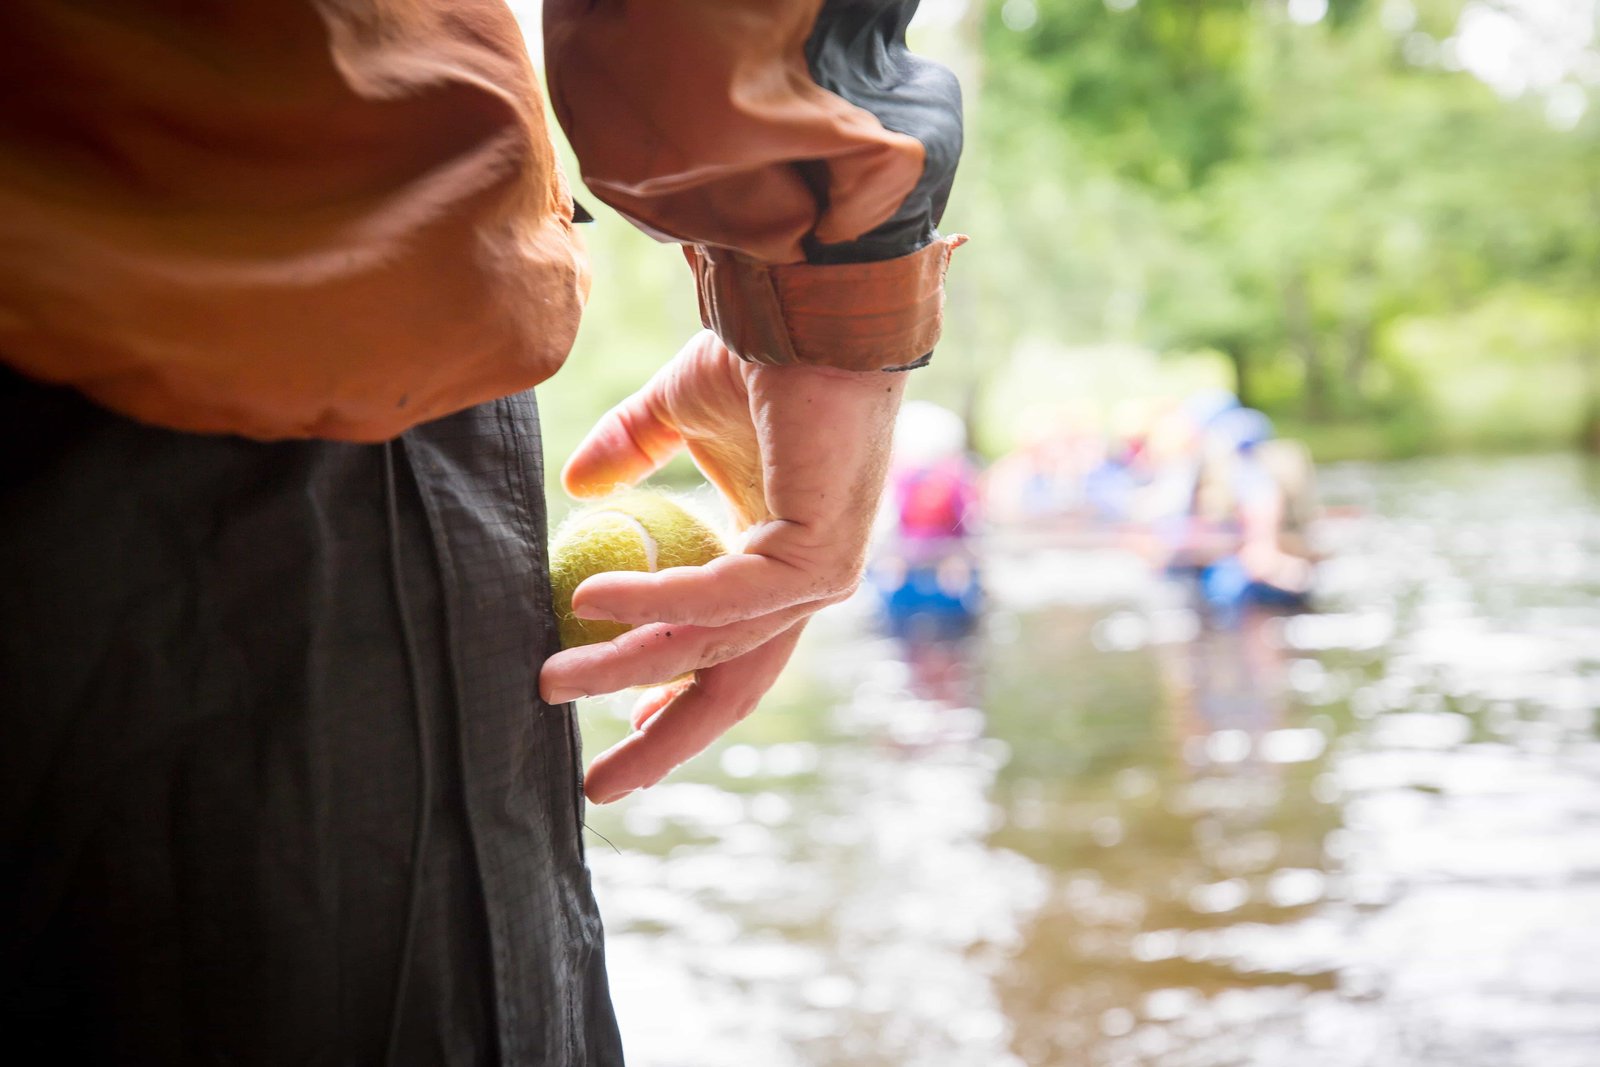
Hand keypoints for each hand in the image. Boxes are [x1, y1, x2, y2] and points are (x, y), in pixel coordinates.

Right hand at [539, 330, 905, 802]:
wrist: (810, 308)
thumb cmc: (761, 356)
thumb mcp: (675, 415)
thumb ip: (630, 454)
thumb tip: (579, 490)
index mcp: (774, 560)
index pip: (723, 652)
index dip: (671, 696)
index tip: (618, 726)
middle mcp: (801, 582)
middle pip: (726, 686)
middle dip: (660, 741)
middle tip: (598, 788)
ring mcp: (815, 577)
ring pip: (711, 651)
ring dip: (624, 668)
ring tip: (549, 680)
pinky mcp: (816, 558)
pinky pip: (720, 599)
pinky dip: (655, 606)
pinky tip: (591, 603)